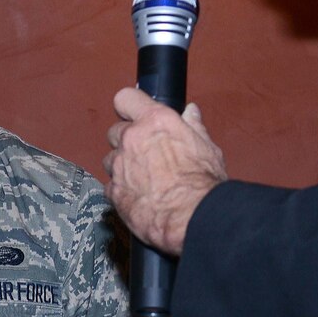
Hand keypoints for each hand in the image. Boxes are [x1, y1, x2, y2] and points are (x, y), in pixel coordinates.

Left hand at [103, 88, 227, 255]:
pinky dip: (121, 189)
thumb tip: (190, 112)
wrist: (192, 217)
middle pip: (115, 130)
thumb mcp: (207, 148)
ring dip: (122, 165)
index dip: (130, 106)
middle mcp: (133, 139)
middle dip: (127, 140)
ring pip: (110, 158)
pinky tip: (138, 196)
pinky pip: (111, 184)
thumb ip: (194, 127)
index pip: (126, 98)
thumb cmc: (203, 184)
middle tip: (145, 153)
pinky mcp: (114, 191)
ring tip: (143, 178)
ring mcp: (120, 165)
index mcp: (155, 122)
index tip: (134, 113)